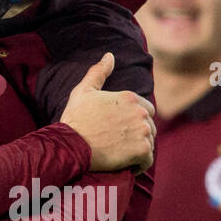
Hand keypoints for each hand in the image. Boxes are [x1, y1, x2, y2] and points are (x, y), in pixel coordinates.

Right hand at [59, 53, 155, 172]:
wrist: (71, 145)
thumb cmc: (75, 119)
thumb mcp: (84, 91)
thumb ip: (99, 72)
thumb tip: (110, 55)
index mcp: (130, 97)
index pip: (145, 110)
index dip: (133, 120)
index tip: (118, 129)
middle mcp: (140, 113)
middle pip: (149, 127)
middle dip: (137, 135)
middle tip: (117, 142)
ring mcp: (143, 132)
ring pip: (149, 143)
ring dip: (137, 149)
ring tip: (119, 153)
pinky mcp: (142, 150)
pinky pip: (148, 160)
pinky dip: (139, 164)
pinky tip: (125, 164)